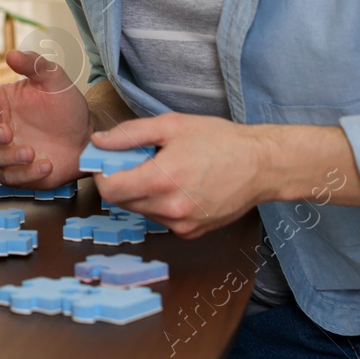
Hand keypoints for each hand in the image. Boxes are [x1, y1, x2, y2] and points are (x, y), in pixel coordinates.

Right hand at [0, 49, 88, 187]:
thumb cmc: (66, 106)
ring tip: (31, 152)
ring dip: (6, 156)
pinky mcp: (15, 172)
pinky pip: (7, 177)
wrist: (86, 137)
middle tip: (8, 133)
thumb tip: (11, 53)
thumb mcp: (54, 79)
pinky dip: (23, 174)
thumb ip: (34, 64)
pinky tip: (44, 165)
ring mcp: (3, 151)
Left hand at [91, 113, 266, 238]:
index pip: (110, 190)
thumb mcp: (171, 125)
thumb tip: (98, 142)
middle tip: (138, 160)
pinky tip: (179, 186)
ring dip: (141, 193)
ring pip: (141, 211)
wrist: (261, 166)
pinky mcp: (191, 233)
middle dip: (122, 181)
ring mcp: (181, 224)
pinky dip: (160, 203)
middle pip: (123, 202)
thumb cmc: (219, 141)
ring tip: (164, 171)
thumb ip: (129, 135)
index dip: (102, 174)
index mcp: (162, 180)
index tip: (107, 161)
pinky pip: (161, 219)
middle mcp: (170, 209)